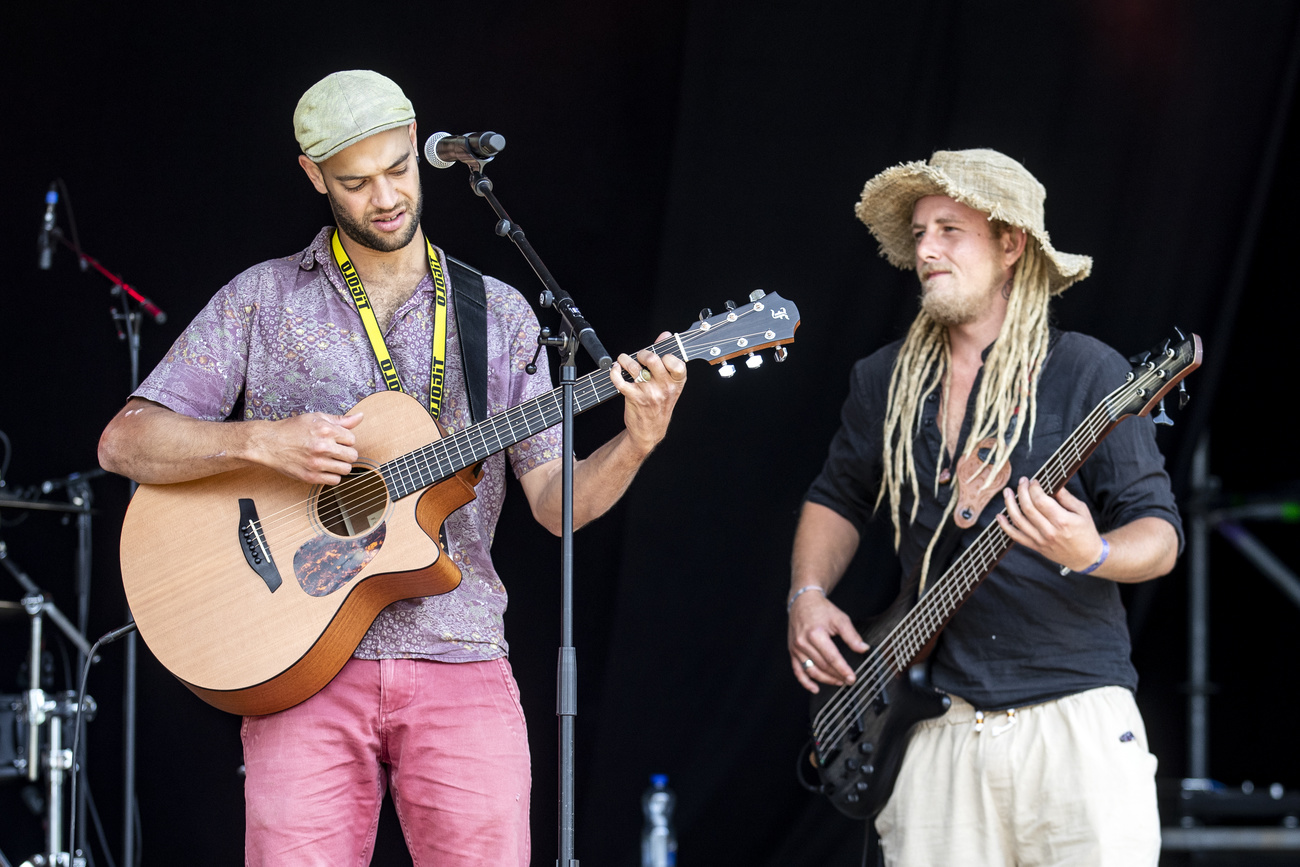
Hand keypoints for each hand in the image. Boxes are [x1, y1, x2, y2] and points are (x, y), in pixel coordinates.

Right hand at [251, 411, 363, 484]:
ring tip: (330, 460)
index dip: (345, 440)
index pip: (352, 440)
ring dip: (340, 465)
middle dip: (346, 453)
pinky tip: (325, 468)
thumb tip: (360, 417)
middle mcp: (322, 447)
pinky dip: (332, 476)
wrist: (269, 443)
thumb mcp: (315, 417)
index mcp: (325, 431)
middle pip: (352, 456)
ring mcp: (317, 463)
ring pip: (345, 469)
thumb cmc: (291, 429)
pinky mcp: (310, 477)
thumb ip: (340, 420)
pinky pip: (334, 481)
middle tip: (336, 451)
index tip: (338, 441)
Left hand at [609, 333, 686, 456]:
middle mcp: (664, 387)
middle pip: (652, 360)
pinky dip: (614, 371)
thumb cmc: (660, 405)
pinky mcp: (633, 397)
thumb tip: (665, 335)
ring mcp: (648, 393)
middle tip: (639, 357)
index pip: (676, 362)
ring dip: (625, 360)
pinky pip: (620, 380)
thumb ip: (667, 358)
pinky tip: (616, 369)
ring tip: (623, 360)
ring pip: (634, 368)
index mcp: (676, 382)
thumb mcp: (670, 384)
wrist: (650, 430)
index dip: (666, 355)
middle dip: (642, 353)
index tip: (660, 355)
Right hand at [787, 591, 867, 693]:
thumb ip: (852, 635)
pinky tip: (815, 688)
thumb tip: (863, 648)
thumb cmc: (821, 609)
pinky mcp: (792, 651)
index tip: (852, 677)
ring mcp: (796, 648)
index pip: (832, 657)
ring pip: (812, 671)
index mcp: (816, 634)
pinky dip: (805, 682)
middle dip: (837, 676)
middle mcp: (803, 642)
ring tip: (838, 682)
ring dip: (826, 680)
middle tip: (849, 681)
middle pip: (823, 666)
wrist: (802, 602)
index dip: (843, 669)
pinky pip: (798, 670)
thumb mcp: (840, 618)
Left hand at [996, 476, 1103, 571]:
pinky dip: (1005, 526)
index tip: (1033, 481)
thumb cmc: (1086, 531)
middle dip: (1022, 491)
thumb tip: (1052, 484)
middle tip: (1021, 481)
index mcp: (1062, 520)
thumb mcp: (1082, 511)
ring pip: (1018, 520)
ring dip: (1009, 504)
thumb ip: (1066, 497)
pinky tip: (999, 516)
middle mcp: (1049, 531)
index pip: (1041, 500)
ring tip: (1007, 492)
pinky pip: (1016, 536)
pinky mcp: (1035, 546)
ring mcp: (1040, 540)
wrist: (1086, 556)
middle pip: (1027, 508)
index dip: (1034, 488)